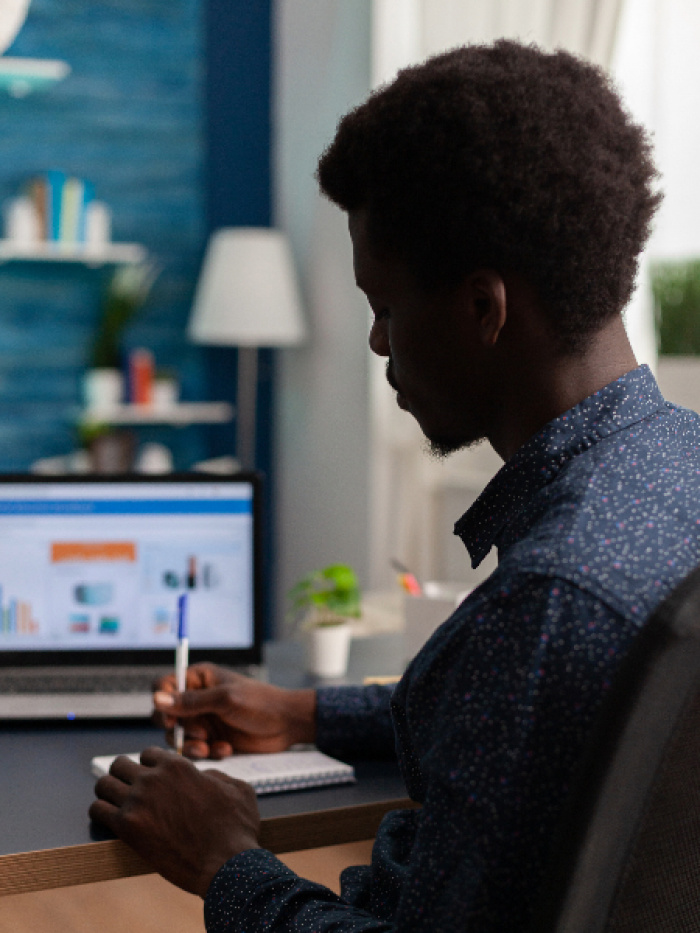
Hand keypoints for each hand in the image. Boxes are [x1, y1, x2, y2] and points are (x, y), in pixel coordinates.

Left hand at [89, 746, 259, 896]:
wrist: (225, 864)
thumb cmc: (236, 827)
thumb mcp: (237, 788)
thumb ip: (217, 776)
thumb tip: (205, 777)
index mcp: (177, 765)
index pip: (147, 754)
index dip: (150, 767)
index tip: (151, 780)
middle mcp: (153, 777)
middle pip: (119, 764)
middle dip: (124, 775)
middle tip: (130, 791)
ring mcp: (138, 801)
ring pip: (103, 784)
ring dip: (108, 792)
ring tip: (115, 804)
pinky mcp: (127, 827)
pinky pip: (97, 810)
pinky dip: (100, 813)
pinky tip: (109, 820)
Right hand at [152, 662, 316, 758]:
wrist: (287, 724)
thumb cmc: (260, 703)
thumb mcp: (224, 700)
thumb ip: (190, 701)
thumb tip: (156, 699)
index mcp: (199, 678)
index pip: (164, 686)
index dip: (162, 702)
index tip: (172, 718)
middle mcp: (197, 698)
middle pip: (166, 714)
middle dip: (177, 728)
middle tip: (197, 734)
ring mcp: (204, 719)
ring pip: (178, 735)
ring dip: (191, 744)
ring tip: (210, 746)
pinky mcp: (212, 738)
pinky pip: (195, 749)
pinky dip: (207, 752)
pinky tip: (225, 749)